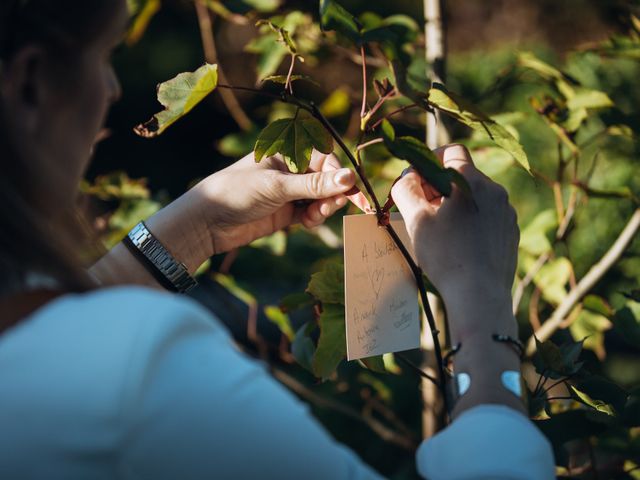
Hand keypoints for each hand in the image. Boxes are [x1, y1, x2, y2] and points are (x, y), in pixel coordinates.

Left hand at [188, 150, 368, 255]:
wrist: (208, 222)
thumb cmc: (237, 192)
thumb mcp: (278, 186)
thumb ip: (315, 184)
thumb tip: (350, 178)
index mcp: (286, 151)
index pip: (325, 159)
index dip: (340, 175)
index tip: (352, 191)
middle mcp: (290, 169)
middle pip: (327, 179)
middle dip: (333, 193)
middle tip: (332, 206)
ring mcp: (289, 191)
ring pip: (321, 197)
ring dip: (324, 207)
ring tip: (315, 216)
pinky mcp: (286, 212)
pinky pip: (311, 212)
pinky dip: (315, 218)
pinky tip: (308, 223)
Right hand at [391, 144, 518, 342]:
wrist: (480, 295)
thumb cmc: (445, 255)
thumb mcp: (416, 220)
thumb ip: (406, 190)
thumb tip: (408, 177)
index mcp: (472, 181)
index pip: (452, 151)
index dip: (430, 160)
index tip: (417, 180)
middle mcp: (495, 191)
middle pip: (463, 174)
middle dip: (440, 186)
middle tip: (422, 209)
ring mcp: (506, 212)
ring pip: (476, 196)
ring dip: (456, 204)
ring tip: (440, 230)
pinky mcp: (511, 232)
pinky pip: (487, 216)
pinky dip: (472, 221)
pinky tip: (459, 243)